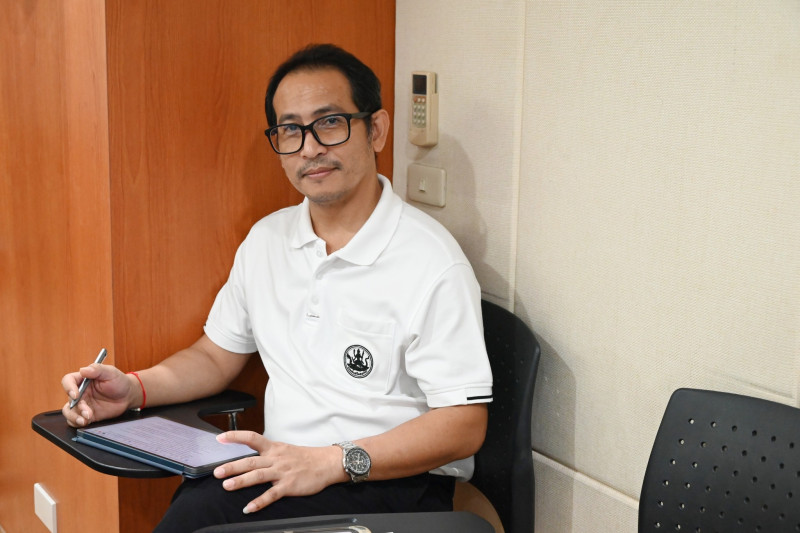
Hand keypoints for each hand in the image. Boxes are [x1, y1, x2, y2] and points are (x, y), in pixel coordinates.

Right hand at [61, 364, 132, 426]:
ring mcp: (83, 404)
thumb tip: (83, 370)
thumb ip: (97, 369)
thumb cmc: (119, 381)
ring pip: (69, 411)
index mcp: (83, 379)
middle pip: (69, 399)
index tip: (75, 394)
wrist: (128, 396)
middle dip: (76, 407)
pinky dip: (77, 423)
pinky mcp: (87, 415)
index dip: (68, 387)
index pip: (68, 381)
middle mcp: (80, 392)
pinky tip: (86, 422)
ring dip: (74, 416)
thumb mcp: (110, 372)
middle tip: (87, 411)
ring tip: (86, 419)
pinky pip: (75, 420)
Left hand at [212, 431, 347, 513]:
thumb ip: (268, 454)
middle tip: (217, 472)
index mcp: (274, 448)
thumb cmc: (305, 458)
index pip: (252, 438)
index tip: (220, 438)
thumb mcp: (285, 450)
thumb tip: (249, 459)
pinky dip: (259, 502)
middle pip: (251, 461)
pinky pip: (271, 494)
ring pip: (258, 476)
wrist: (326, 463)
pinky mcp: (289, 486)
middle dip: (232, 466)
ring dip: (241, 481)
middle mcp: (276, 459)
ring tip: (227, 486)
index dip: (236, 437)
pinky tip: (249, 508)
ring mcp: (282, 472)